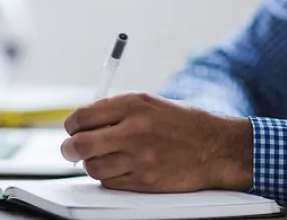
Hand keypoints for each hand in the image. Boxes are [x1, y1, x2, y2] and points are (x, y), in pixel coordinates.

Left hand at [61, 92, 252, 192]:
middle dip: (69, 148)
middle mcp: (134, 130)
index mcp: (133, 104)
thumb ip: (115, 110)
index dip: (71, 125)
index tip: (72, 129)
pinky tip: (120, 168)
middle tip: (71, 149)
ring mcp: (139, 158)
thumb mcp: (149, 103)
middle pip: (80, 144)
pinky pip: (110, 182)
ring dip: (91, 164)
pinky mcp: (145, 181)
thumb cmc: (182, 123)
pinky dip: (108, 177)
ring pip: (92, 167)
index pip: (82, 116)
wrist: (216, 147)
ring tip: (101, 158)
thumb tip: (82, 122)